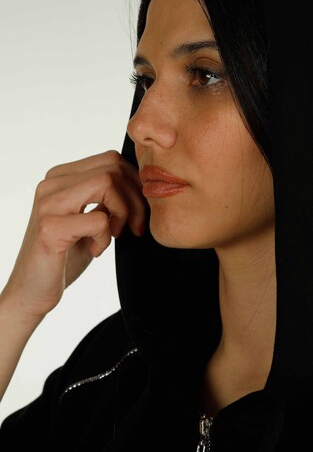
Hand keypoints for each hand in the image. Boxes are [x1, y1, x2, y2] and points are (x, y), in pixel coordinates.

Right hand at [2, 150, 145, 320]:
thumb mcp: (89, 219)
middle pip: (112, 168)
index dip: (134, 183)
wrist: (32, 291)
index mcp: (60, 177)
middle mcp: (51, 184)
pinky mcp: (51, 228)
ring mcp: (49, 204)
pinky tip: (95, 250)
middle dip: (135, 198)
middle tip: (134, 227)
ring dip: (123, 213)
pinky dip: (106, 238)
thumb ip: (106, 198)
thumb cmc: (64, 256)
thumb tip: (142, 183)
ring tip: (115, 235)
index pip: (110, 159)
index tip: (139, 212)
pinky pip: (99, 219)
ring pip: (107, 183)